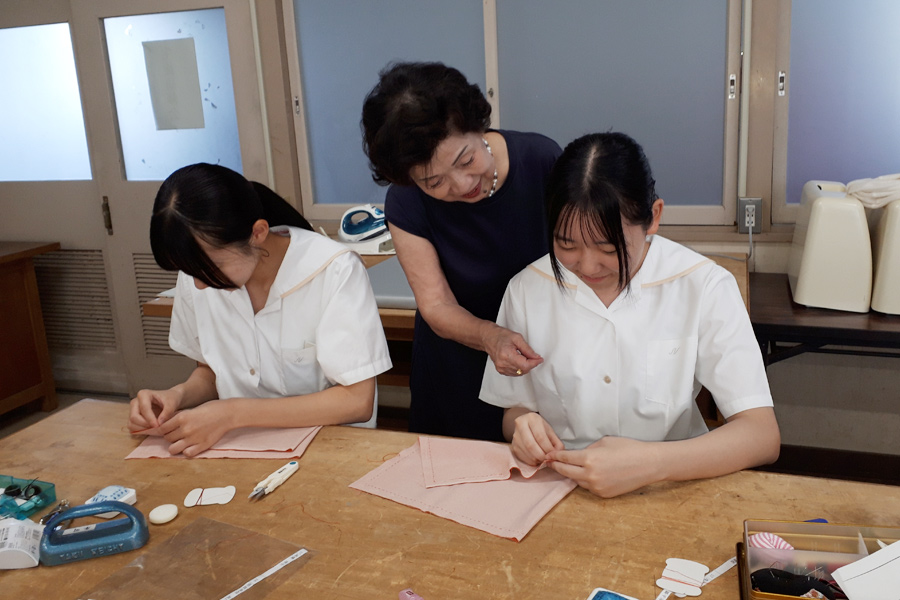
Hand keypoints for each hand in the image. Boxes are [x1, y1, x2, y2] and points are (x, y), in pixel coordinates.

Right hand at [128, 387, 183, 431]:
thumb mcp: (172, 403)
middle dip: (145, 425)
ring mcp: (133, 410)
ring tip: (154, 429)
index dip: (150, 419)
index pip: (144, 408)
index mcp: (143, 394)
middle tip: (156, 428)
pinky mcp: (133, 418)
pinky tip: (151, 430)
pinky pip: (132, 428)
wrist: (170, 400)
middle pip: (134, 417)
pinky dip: (140, 431)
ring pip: (131, 424)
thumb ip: (167, 412)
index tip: (158, 426)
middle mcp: (135, 402)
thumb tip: (159, 423)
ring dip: (142, 429)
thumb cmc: (171, 399)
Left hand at [156, 400, 235, 456]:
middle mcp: (185, 429)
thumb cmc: (210, 409)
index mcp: (182, 417)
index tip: (166, 430)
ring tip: (181, 442)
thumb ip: (179, 418)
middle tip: (176, 434)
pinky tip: (190, 446)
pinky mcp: (202, 446)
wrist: (227, 414)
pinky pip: (187, 454)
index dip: (162, 429)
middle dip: (170, 436)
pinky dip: (186, 451)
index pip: (162, 428)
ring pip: (173, 449)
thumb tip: (167, 425)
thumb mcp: (192, 409)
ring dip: (175, 446)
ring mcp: (193, 439)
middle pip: (167, 438)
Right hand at [482, 324, 542, 375]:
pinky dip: (519, 368)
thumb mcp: (517, 338)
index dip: (534, 363)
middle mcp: (503, 364)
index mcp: (506, 355)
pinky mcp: (501, 370)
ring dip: (525, 366)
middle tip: (533, 356)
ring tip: (523, 356)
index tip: (539, 359)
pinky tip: (518, 360)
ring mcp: (501, 368)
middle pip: (523, 370)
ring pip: (520, 373)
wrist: (488, 338)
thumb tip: (536, 357)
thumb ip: (528, 349)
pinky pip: (515, 373)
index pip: (525, 365)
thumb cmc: (500, 336)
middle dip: (531, 364)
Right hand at [510, 411, 564, 465]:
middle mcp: (520, 425)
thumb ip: (556, 441)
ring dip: (537, 459)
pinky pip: (522, 457)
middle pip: (530, 445)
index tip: (553, 454)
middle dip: (541, 455)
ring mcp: (515, 436)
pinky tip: (537, 460)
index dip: (547, 447)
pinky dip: (531, 461)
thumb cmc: (540, 428)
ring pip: (526, 452)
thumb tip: (558, 453)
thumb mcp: (549, 430)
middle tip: (548, 459)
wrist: (526, 424)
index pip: (540, 436)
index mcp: (532, 418)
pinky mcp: (513, 446)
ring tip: (544, 459)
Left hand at [547, 436, 662, 497]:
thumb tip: (578, 455)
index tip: (548, 455)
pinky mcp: (604, 494)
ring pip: (577, 481)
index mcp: (589, 458)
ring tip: (567, 468)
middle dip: (557, 467)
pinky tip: (586, 475)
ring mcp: (597, 487)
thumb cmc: (628, 448)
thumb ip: (588, 449)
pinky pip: (588, 488)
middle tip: (550, 463)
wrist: (648, 464)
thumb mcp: (604, 442)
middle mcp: (590, 475)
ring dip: (571, 474)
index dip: (555, 456)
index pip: (565, 458)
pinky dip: (585, 481)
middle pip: (566, 472)